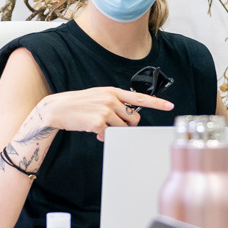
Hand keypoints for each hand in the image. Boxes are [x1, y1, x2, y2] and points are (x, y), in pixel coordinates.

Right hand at [35, 87, 174, 140]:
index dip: (156, 103)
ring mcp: (105, 110)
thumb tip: (129, 119)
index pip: (139, 97)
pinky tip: (93, 130)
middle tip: (113, 123)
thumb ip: (115, 103)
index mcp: (113, 91)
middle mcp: (111, 99)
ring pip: (123, 128)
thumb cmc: (79, 104)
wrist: (57, 109)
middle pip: (134, 118)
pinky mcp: (99, 122)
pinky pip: (110, 135)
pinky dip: (103, 136)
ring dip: (114, 130)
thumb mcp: (99, 97)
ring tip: (99, 125)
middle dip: (127, 124)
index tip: (170, 106)